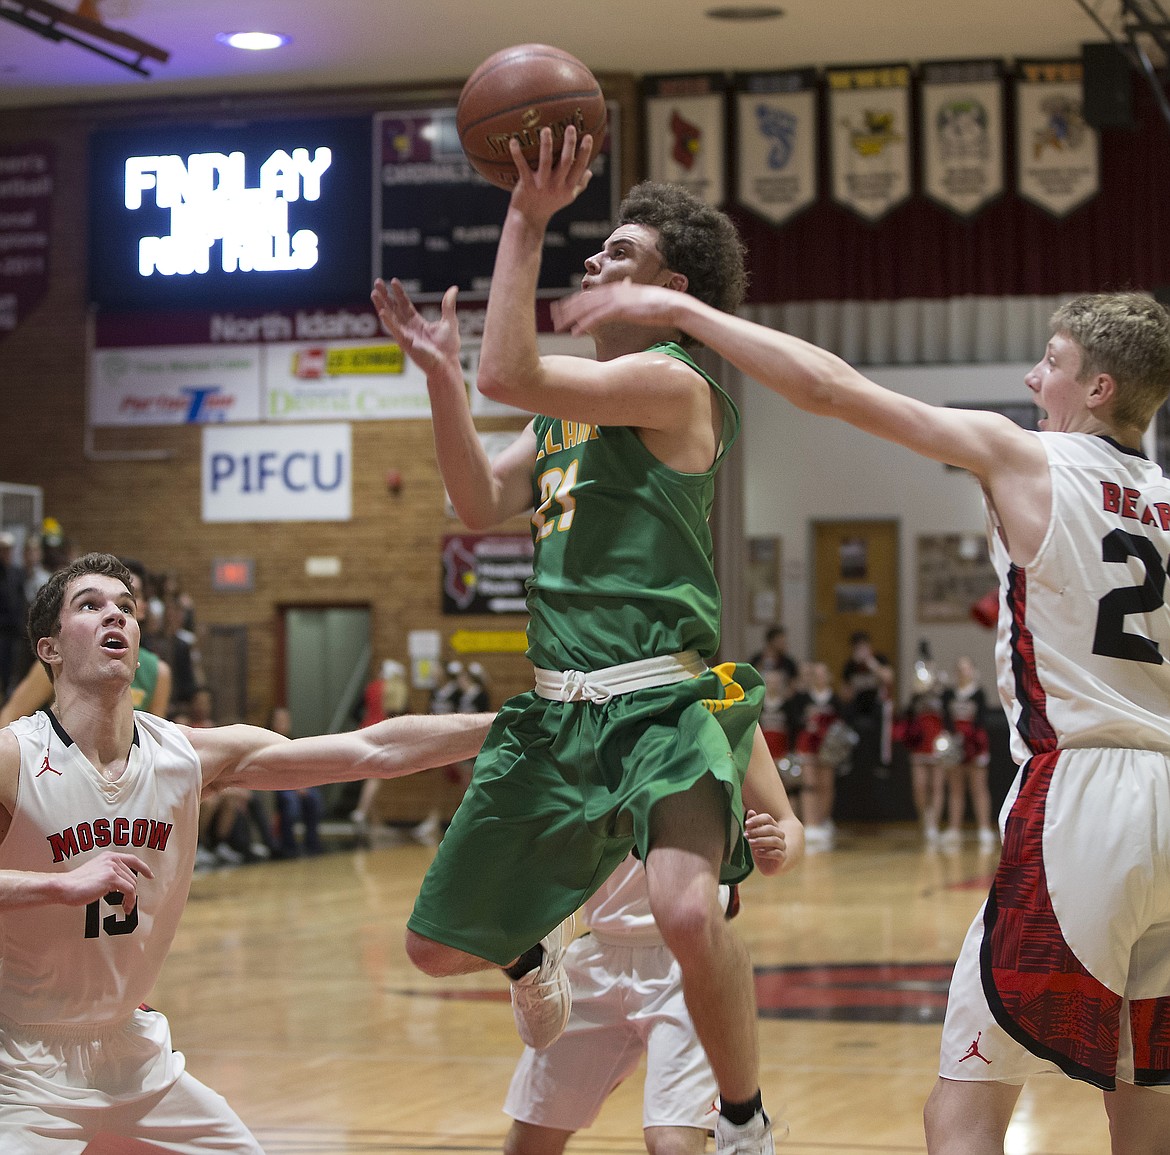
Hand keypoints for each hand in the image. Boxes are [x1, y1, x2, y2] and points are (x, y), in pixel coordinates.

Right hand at [57, 851, 152, 913]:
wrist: (63, 887)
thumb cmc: (76, 884)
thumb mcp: (95, 872)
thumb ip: (109, 872)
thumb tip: (122, 883)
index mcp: (108, 856)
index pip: (132, 859)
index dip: (143, 868)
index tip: (150, 875)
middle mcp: (112, 859)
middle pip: (133, 876)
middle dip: (132, 891)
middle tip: (127, 903)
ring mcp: (112, 868)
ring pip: (132, 885)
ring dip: (131, 898)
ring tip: (125, 906)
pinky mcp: (111, 878)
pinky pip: (129, 891)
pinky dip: (130, 900)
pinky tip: (126, 907)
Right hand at [371, 278, 460, 375]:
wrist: (447, 365)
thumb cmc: (448, 349)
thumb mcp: (449, 322)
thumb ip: (448, 305)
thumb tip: (454, 288)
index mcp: (418, 323)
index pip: (405, 305)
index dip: (399, 293)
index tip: (393, 281)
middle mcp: (409, 328)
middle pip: (394, 309)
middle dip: (385, 296)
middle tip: (377, 283)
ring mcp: (405, 335)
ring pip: (390, 317)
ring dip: (381, 305)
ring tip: (374, 293)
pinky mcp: (406, 343)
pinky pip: (395, 330)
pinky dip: (388, 321)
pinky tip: (381, 311)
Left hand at [508, 124, 593, 222]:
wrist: (529, 219)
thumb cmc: (549, 205)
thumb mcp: (567, 198)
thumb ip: (579, 184)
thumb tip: (589, 171)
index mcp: (568, 188)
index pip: (580, 167)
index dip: (585, 152)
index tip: (587, 136)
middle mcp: (557, 186)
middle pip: (565, 162)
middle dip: (569, 144)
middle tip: (570, 127)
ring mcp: (541, 185)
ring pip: (546, 161)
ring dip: (546, 145)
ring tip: (546, 130)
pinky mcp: (527, 185)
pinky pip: (522, 166)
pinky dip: (517, 154)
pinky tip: (513, 140)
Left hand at [551, 279, 681, 337]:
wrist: (673, 305)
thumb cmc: (660, 306)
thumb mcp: (641, 301)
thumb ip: (630, 301)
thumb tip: (627, 306)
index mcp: (618, 288)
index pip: (592, 295)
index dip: (576, 302)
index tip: (564, 309)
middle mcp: (614, 291)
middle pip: (585, 299)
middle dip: (567, 308)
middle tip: (553, 316)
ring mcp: (617, 299)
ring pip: (587, 307)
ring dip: (571, 316)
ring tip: (559, 326)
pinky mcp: (621, 309)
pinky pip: (598, 317)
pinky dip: (585, 323)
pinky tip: (575, 332)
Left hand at [744, 809, 786, 875]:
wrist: (766, 866)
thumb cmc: (759, 848)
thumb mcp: (753, 837)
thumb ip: (752, 825)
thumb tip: (751, 811)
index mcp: (773, 827)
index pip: (768, 818)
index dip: (757, 819)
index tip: (746, 823)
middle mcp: (779, 835)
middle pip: (771, 829)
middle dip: (757, 831)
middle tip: (746, 835)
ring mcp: (782, 846)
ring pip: (775, 840)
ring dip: (761, 841)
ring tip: (750, 843)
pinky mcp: (782, 857)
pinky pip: (778, 853)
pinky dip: (766, 853)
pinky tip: (757, 853)